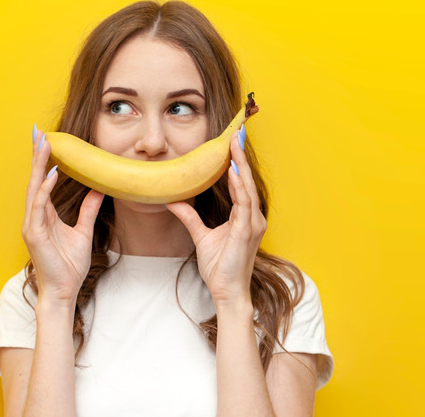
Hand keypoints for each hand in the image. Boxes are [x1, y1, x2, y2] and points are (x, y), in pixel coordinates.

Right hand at [22, 127, 104, 306]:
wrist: (65, 290)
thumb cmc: (70, 266)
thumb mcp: (84, 231)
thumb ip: (88, 210)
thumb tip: (97, 190)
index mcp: (45, 215)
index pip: (43, 181)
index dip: (44, 161)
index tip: (45, 140)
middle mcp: (35, 216)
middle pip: (35, 179)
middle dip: (37, 156)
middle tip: (37, 132)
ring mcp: (32, 225)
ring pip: (34, 188)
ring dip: (39, 166)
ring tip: (44, 145)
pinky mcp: (35, 235)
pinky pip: (39, 207)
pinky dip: (45, 190)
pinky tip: (52, 175)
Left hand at [165, 129, 265, 307]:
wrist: (227, 292)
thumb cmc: (219, 267)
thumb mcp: (201, 236)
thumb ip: (189, 216)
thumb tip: (171, 200)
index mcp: (244, 216)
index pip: (241, 183)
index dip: (237, 162)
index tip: (232, 141)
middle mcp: (253, 217)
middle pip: (246, 180)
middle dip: (241, 156)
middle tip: (235, 133)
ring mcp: (252, 225)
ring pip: (247, 188)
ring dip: (240, 166)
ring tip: (234, 145)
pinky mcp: (247, 232)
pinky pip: (244, 205)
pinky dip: (239, 188)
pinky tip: (233, 173)